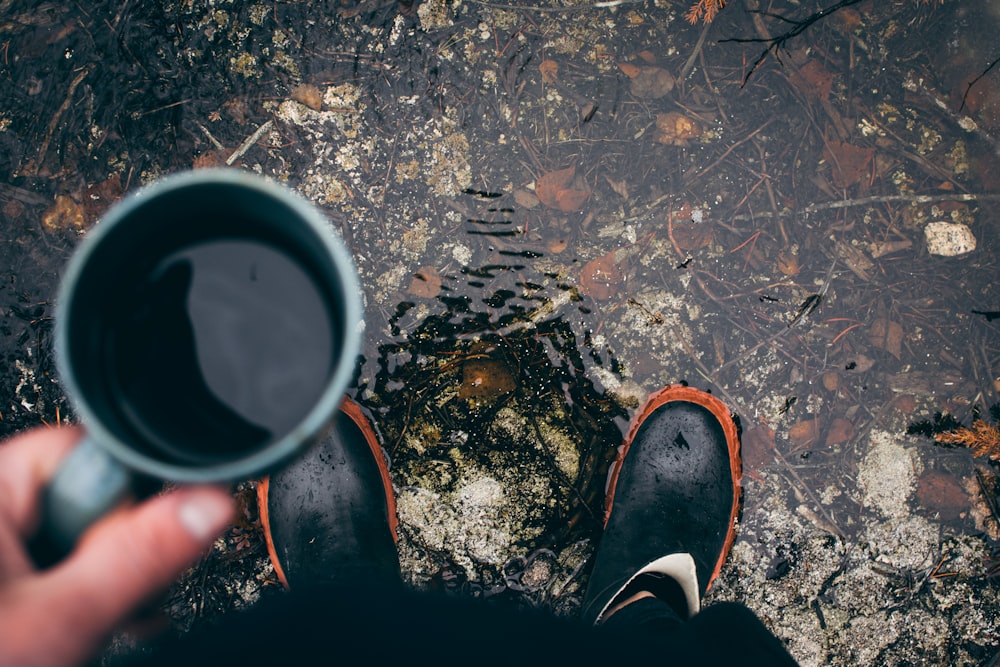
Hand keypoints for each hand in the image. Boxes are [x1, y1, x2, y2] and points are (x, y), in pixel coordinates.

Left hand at [0, 426, 234, 666]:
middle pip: (85, 499)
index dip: (125, 500)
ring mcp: (0, 552)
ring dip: (102, 584)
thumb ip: (140, 557)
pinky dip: (77, 599)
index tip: (138, 549)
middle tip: (113, 605)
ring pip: (74, 540)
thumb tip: (209, 504)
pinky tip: (87, 630)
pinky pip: (53, 568)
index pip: (84, 452)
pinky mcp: (7, 584)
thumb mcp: (61, 621)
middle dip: (114, 554)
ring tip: (99, 627)